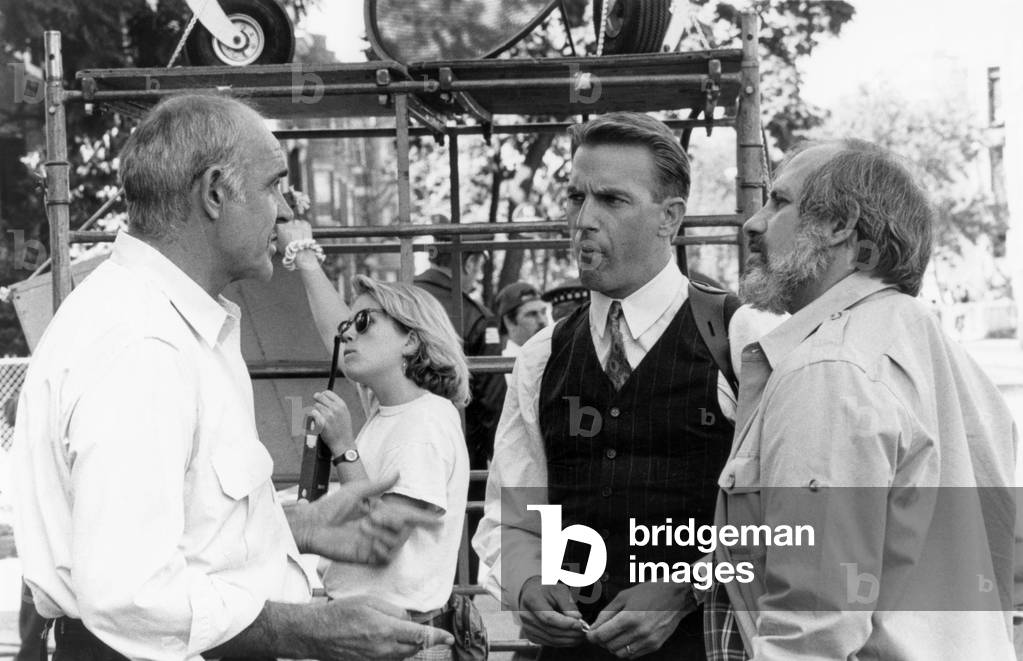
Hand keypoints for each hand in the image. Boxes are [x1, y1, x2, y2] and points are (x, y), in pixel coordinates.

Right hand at [275, 219, 319, 269]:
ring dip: (296, 227)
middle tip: (291, 236)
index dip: (280, 229)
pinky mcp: (306, 223)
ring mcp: (298, 222)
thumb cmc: (289, 250)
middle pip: (287, 223)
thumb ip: (276, 238)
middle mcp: (288, 222)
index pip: (278, 225)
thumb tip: (275, 237)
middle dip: (288, 228)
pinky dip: (303, 228)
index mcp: (280, 226)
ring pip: (296, 223)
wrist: (302, 252)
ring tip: (298, 236)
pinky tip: (303, 234)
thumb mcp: (278, 245)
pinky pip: (303, 224)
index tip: (282, 233)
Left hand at [289, 475, 441, 562]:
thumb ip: (379, 484)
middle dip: (392, 520)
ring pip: (396, 542)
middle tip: (372, 515)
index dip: (424, 518)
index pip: (407, 516)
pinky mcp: (367, 557)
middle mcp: (380, 529)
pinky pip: (387, 556)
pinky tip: (368, 541)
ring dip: (382, 533)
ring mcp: (375, 544)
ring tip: (363, 527)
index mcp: (380, 513)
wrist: (313, 525)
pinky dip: (382, 548)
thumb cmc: (331, 506)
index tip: (441, 519)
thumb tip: (398, 473)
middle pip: (404, 528)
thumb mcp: (356, 489)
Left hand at [309, 390, 354, 454]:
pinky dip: (312, 417)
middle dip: (316, 401)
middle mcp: (335, 408)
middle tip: (317, 407)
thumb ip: (336, 405)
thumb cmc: (343, 429)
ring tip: (320, 418)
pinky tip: (316, 422)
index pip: (327, 392)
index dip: (322, 395)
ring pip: (314, 406)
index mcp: (341, 405)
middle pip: (319, 397)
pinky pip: (312, 413)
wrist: (343, 443)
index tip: (320, 399)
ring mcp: (328, 415)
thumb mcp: (345, 413)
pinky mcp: (321, 422)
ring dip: (315, 411)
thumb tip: (323, 395)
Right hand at [310, 595, 453, 659]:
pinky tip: (386, 640)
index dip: (437, 638)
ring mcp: (375, 660)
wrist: (316, 634)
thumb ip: (394, 610)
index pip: (420, 636)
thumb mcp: (370, 602)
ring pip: (402, 655)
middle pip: (414, 648)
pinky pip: (389, 659)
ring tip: (399, 632)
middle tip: (419, 628)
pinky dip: (394, 650)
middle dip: (420, 639)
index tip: (449, 638)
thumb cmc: (340, 614)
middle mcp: (383, 650)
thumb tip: (409, 619)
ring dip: (407, 645)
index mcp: (386, 630)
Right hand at [518, 576, 586, 646]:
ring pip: (551, 639)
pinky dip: (563, 643)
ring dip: (568, 640)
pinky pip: (549, 643)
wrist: (534, 594)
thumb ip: (568, 604)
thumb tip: (576, 618)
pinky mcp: (531, 636)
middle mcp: (526, 615)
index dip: (565, 623)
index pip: (548, 617)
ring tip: (581, 636)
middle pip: (551, 630)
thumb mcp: (559, 590)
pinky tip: (572, 638)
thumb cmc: (547, 590)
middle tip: (584, 631)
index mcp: (532, 600)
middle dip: (570, 633)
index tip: (580, 624)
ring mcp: (527, 627)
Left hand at [586, 583, 695, 657]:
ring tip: (615, 635)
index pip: (602, 635)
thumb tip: (594, 626)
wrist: (676, 596)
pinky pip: (633, 655)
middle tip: (603, 632)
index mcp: (629, 617)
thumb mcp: (624, 596)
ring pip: (620, 654)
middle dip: (602, 640)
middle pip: (609, 646)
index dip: (592, 636)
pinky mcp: (654, 646)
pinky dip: (626, 649)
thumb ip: (606, 613)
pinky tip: (627, 637)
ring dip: (613, 646)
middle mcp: (638, 632)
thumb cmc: (650, 592)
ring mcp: (647, 641)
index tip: (590, 634)